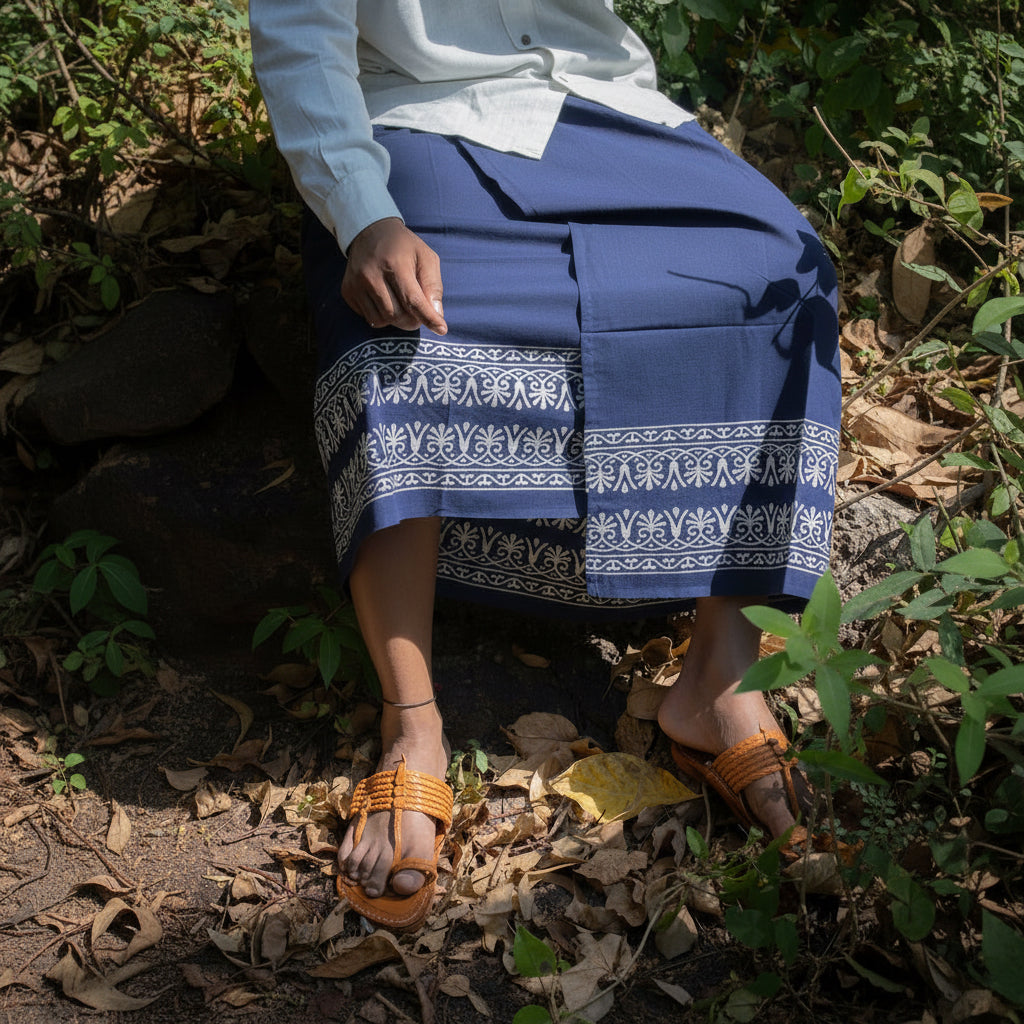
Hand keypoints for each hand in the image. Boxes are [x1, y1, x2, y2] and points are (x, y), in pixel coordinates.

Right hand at [341, 218, 446, 334]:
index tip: (441, 329)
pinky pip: (369, 318)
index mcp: (394, 264)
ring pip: (382, 320)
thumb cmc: (404, 247)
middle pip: (397, 315)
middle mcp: (371, 275)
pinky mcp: (348, 292)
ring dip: (397, 319)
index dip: (428, 318)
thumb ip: (433, 285)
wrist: (369, 231)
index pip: (413, 300)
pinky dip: (382, 316)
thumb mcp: (426, 257)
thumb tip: (437, 315)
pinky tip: (385, 299)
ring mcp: (356, 284)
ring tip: (401, 302)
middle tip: (418, 311)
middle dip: (412, 320)